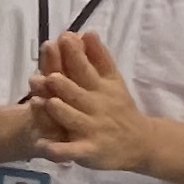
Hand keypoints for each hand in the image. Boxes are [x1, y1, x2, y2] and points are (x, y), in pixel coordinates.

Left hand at [30, 30, 154, 171]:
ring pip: (73, 120)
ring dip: (60, 112)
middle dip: (63, 85)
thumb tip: (86, 31)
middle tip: (48, 75)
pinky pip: (70, 151)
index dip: (74, 54)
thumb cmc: (118, 107)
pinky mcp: (87, 151)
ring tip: (44, 103)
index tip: (64, 37)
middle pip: (77, 94)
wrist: (140, 142)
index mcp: (100, 88)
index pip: (85, 68)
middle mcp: (95, 107)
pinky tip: (43, 147)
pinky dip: (58, 150)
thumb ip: (99, 57)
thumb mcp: (112, 81)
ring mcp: (91, 130)